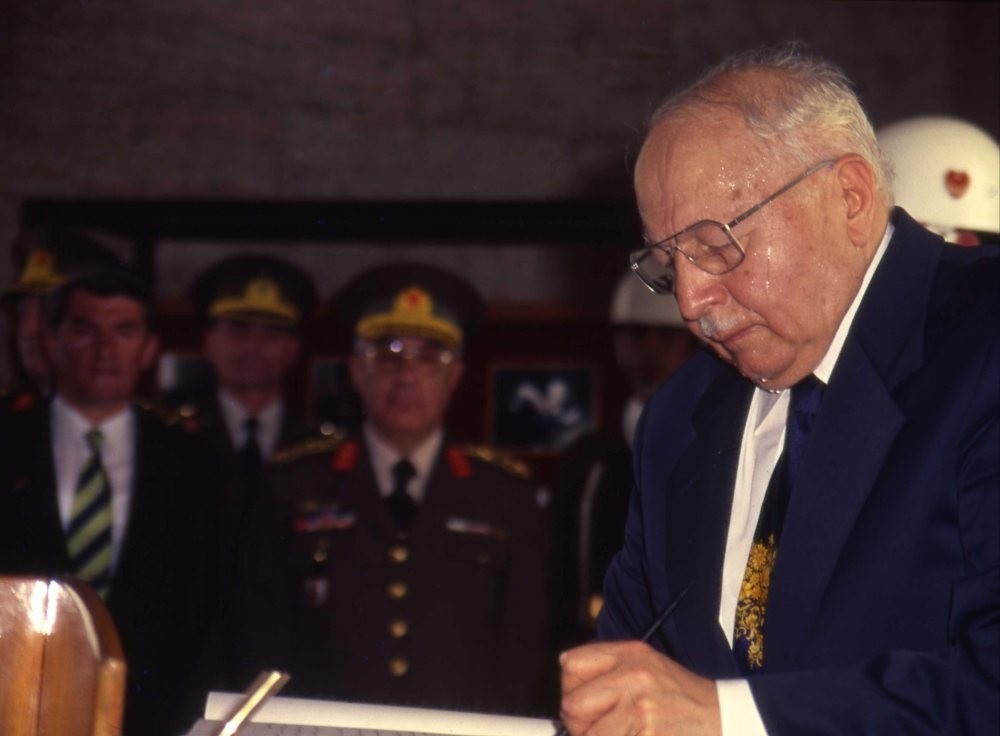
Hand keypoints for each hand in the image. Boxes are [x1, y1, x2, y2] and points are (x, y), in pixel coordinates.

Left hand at [559, 640, 720, 735]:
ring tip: (623, 734)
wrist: (726, 720)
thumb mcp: (648, 665)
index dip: (572, 690)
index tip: (585, 704)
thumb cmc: (683, 698)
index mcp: (631, 654)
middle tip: (600, 729)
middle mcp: (634, 678)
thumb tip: (565, 672)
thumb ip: (607, 666)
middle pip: (572, 706)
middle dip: (579, 725)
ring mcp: (641, 712)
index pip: (572, 666)